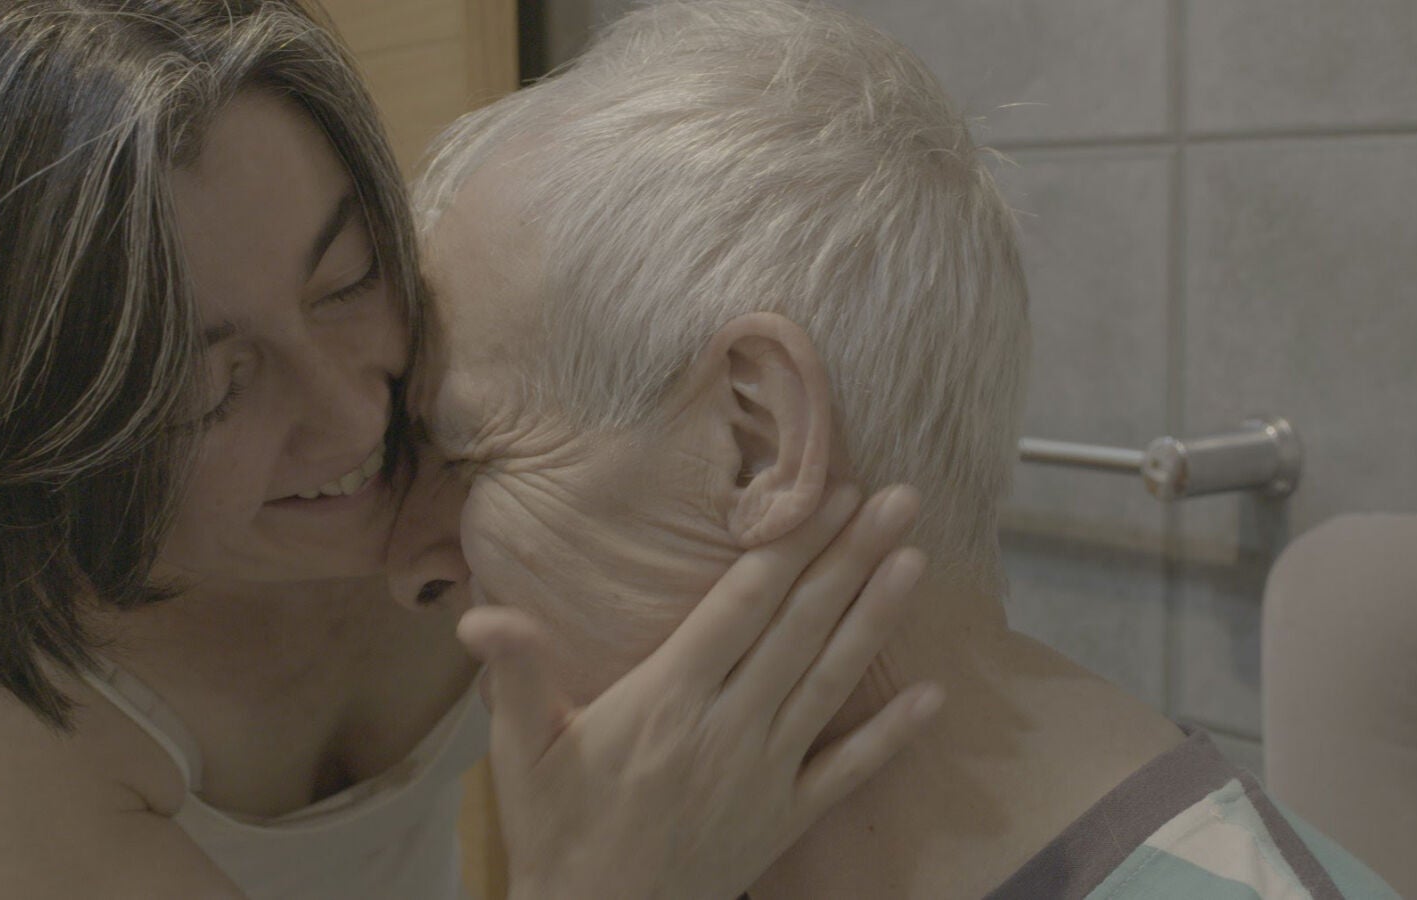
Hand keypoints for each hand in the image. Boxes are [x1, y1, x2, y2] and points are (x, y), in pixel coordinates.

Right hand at [458, 483, 942, 899]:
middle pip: (799, 628)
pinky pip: (849, 772)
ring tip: (916, 559)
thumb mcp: (523, 754)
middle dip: (850, 558)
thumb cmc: (557, 832)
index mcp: (667, 699)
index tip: (828, 496)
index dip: (788, 547)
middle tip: (899, 498)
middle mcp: (727, 726)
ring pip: (831, 680)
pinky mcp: (785, 817)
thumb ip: (516, 677)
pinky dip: (892, 735)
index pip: (741, 606)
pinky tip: (934, 697)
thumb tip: (482, 615)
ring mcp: (765, 772)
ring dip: (877, 618)